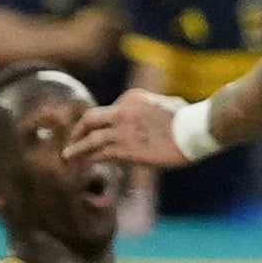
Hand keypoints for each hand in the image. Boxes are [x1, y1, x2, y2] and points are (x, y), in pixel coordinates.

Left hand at [68, 88, 191, 169]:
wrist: (194, 129)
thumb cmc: (189, 118)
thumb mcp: (168, 103)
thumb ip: (154, 108)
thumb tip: (158, 113)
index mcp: (131, 97)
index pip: (110, 110)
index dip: (104, 124)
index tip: (98, 134)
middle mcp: (121, 111)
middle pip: (91, 119)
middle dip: (78, 130)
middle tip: (72, 140)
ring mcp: (121, 130)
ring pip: (90, 139)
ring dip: (76, 148)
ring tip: (67, 156)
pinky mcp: (125, 149)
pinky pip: (100, 154)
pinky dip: (89, 159)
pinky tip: (83, 164)